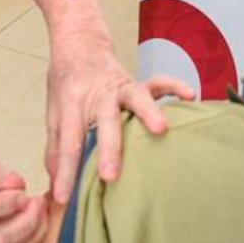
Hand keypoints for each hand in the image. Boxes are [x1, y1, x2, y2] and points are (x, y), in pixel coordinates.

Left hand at [45, 40, 194, 203]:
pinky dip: (174, 87)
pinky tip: (190, 96)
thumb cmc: (66, 84)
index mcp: (71, 103)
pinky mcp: (136, 83)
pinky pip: (157, 83)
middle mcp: (97, 94)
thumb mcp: (53, 113)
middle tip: (111, 176)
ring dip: (147, 113)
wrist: (79, 45)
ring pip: (134, 98)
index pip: (68, 142)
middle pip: (104, 121)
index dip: (65, 171)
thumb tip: (56, 187)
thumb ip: (56, 149)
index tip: (64, 198)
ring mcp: (119, 87)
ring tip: (161, 130)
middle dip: (109, 150)